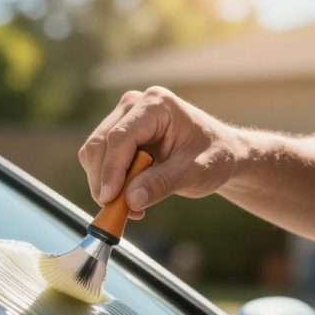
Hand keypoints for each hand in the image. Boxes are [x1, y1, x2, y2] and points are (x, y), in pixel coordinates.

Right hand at [78, 87, 238, 217]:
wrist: (220, 153)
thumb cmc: (214, 156)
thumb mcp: (195, 172)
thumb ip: (162, 184)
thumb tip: (130, 199)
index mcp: (156, 105)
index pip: (120, 136)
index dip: (111, 169)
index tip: (110, 198)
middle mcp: (134, 105)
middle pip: (100, 143)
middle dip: (103, 180)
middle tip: (118, 210)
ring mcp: (124, 117)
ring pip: (94, 153)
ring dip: (105, 183)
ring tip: (131, 205)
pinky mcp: (118, 133)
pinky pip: (99, 160)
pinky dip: (108, 182)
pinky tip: (130, 195)